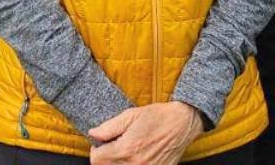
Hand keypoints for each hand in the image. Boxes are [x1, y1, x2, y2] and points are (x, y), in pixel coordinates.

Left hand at [88, 101, 203, 163]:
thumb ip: (109, 127)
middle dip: (106, 158)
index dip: (97, 148)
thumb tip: (93, 134)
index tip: (104, 142)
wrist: (181, 123)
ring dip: (117, 163)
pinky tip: (137, 158)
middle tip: (115, 146)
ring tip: (126, 152)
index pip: (96, 160)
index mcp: (126, 150)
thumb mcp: (131, 115)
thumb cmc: (157, 116)